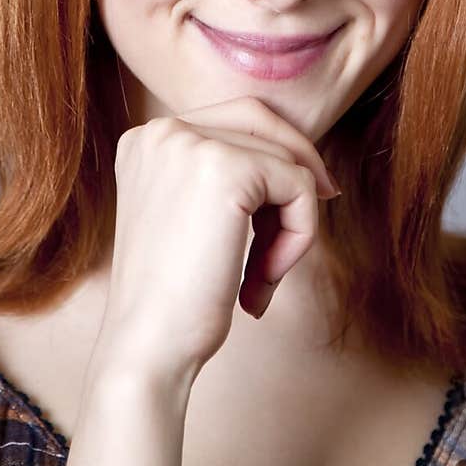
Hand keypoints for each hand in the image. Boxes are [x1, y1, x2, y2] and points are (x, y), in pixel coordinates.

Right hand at [89, 96, 340, 385]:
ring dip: (292, 221)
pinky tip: (261, 282)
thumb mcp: (189, 218)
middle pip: (262, 121)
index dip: (274, 158)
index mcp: (146, 139)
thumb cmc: (172, 298)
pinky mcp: (226, 170)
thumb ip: (223, 178)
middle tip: (319, 210)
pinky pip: (299, 188)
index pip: (233, 119)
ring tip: (265, 276)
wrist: (147, 346)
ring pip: (286, 159)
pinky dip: (298, 237)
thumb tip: (303, 160)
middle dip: (297, 167)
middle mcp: (162, 131)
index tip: (289, 208)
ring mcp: (190, 144)